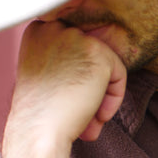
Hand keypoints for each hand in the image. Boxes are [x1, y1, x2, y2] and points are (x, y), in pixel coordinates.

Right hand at [2, 20, 126, 157]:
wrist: (38, 131)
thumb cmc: (40, 114)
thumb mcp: (46, 76)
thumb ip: (66, 63)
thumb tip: (95, 70)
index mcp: (38, 31)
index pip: (74, 50)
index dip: (77, 80)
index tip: (70, 103)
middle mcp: (55, 27)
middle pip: (90, 56)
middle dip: (90, 89)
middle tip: (84, 120)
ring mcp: (76, 37)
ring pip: (105, 66)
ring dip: (101, 97)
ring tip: (89, 122)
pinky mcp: (97, 52)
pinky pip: (119, 74)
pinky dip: (114, 99)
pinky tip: (98, 116)